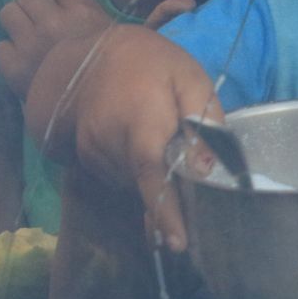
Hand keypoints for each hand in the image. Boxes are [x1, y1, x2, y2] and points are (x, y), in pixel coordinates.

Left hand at [0, 0, 194, 95]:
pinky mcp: (15, 68)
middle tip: (39, 18)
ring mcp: (32, 43)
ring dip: (16, 22)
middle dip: (30, 1)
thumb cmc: (125, 78)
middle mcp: (55, 22)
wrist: (97, 116)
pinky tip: (22, 62)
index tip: (61, 5)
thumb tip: (189, 1)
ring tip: (27, 36)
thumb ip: (163, 17)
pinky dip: (9, 54)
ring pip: (8, 13)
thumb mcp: (147, 45)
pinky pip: (1, 48)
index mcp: (84, 13)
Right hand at [44, 25, 219, 252]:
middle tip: (197, 196)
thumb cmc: (151, 64)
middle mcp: (111, 141)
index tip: (179, 241)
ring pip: (138, 186)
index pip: (152, 170)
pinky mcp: (89, 161)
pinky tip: (147, 148)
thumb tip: (208, 167)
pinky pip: (125, 180)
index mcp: (141, 116)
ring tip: (167, 147)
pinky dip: (143, 175)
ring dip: (159, 182)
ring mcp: (95, 154)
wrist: (93, 56)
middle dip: (175, 198)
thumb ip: (202, 118)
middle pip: (149, 186)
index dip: (165, 209)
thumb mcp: (188, 77)